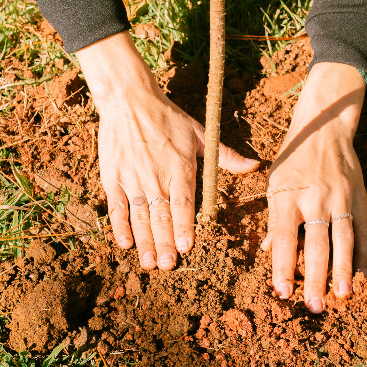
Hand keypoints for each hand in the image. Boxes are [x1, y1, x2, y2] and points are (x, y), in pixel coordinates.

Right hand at [76, 32, 258, 268]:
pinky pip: (116, 207)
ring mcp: (132, 179)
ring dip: (144, 242)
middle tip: (168, 266)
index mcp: (179, 167)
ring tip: (149, 263)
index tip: (186, 247)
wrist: (128, 100)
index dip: (183, 227)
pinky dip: (119, 227)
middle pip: (160, 216)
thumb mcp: (199, 134)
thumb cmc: (167, 117)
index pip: (182, 203)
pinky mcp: (113, 178)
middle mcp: (155, 176)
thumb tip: (254, 166)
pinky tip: (125, 244)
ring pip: (139, 217)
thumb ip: (225, 156)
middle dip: (164, 244)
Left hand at [263, 62, 366, 312]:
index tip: (281, 293)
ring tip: (343, 296)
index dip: (282, 267)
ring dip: (344, 271)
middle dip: (315, 277)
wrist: (324, 129)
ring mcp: (340, 198)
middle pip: (315, 244)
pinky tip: (362, 276)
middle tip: (314, 306)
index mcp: (287, 197)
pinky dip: (364, 254)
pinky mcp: (359, 197)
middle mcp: (314, 198)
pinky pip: (363, 230)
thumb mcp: (275, 185)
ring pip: (343, 240)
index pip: (283, 238)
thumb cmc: (293, 161)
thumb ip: (274, 219)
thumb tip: (269, 251)